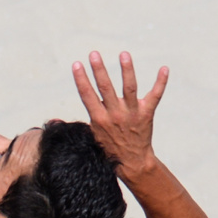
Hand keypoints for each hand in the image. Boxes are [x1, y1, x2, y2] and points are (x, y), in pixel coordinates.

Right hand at [71, 50, 165, 171]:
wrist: (132, 163)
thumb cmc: (110, 149)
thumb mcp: (90, 137)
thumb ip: (78, 124)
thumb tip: (53, 121)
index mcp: (99, 119)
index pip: (87, 95)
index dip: (81, 79)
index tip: (77, 64)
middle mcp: (115, 115)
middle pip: (106, 88)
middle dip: (99, 69)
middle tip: (94, 54)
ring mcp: (132, 113)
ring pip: (130, 88)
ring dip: (126, 70)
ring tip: (124, 54)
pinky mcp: (147, 114)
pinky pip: (155, 96)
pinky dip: (161, 82)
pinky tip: (164, 69)